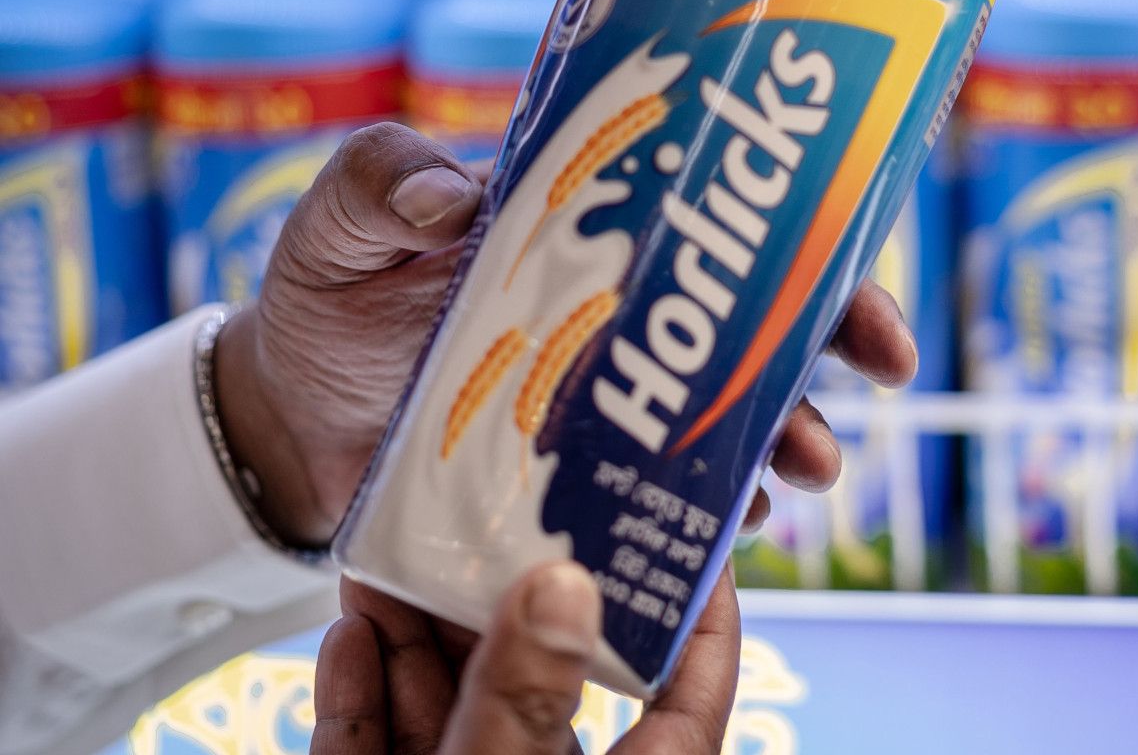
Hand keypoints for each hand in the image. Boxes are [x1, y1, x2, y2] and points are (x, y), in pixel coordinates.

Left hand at [212, 121, 917, 545]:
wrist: (284, 413)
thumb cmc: (330, 293)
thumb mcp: (340, 217)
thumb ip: (381, 180)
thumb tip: (449, 195)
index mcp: (593, 231)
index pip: (721, 225)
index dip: (810, 251)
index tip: (866, 298)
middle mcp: (621, 314)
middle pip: (754, 323)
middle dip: (829, 350)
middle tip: (876, 387)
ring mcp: (605, 402)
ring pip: (721, 415)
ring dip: (777, 440)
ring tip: (798, 475)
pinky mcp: (574, 480)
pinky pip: (658, 497)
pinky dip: (699, 512)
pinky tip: (719, 528)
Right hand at [314, 561, 739, 754]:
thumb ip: (526, 698)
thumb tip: (565, 586)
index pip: (691, 692)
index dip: (699, 610)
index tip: (682, 526)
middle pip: (545, 679)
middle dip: (506, 596)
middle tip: (493, 514)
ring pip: (453, 709)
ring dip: (417, 636)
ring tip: (397, 557)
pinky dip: (362, 700)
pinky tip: (352, 634)